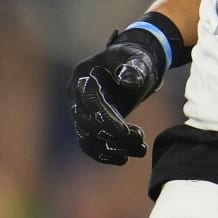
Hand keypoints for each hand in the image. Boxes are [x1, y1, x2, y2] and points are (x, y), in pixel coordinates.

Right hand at [68, 33, 162, 164]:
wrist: (131, 64)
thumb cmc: (134, 59)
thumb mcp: (136, 59)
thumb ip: (134, 67)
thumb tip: (130, 79)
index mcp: (83, 76)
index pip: (91, 103)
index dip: (109, 120)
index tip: (130, 134)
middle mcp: (75, 95)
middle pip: (87, 124)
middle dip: (114, 137)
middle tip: (141, 142)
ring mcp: (79, 110)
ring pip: (88, 138)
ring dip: (113, 148)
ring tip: (141, 150)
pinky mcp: (86, 122)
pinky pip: (88, 143)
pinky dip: (104, 154)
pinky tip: (124, 158)